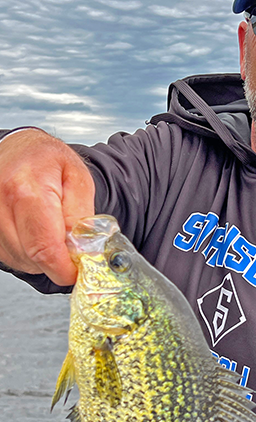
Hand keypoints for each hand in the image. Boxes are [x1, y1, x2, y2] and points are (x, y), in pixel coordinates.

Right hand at [0, 129, 94, 284]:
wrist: (20, 149)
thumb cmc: (47, 161)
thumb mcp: (78, 180)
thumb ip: (81, 218)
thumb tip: (82, 251)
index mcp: (27, 189)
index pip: (44, 247)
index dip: (64, 268)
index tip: (77, 271)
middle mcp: (1, 203)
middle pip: (31, 257)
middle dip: (55, 261)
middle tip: (70, 247)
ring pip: (19, 260)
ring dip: (41, 256)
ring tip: (51, 231)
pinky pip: (9, 255)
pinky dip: (27, 252)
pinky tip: (34, 232)